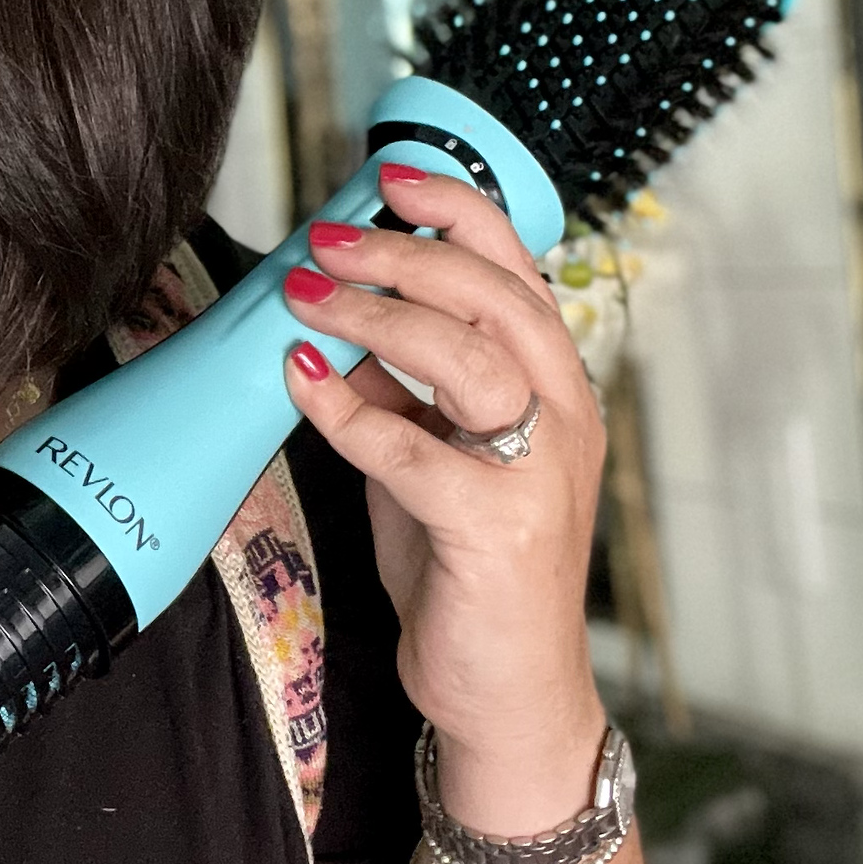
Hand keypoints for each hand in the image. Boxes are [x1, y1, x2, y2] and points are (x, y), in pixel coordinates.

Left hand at [280, 165, 608, 835]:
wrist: (504, 689)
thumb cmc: (467, 565)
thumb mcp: (426, 457)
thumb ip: (394, 391)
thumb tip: (326, 321)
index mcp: (554, 386)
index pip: (519, 271)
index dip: (460, 211)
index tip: (393, 174)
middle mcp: (563, 417)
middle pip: (496, 299)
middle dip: (407, 253)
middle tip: (327, 235)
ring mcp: (539, 472)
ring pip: (469, 359)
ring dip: (377, 314)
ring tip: (306, 292)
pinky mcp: (498, 530)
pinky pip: (414, 449)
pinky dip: (349, 408)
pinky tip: (300, 380)